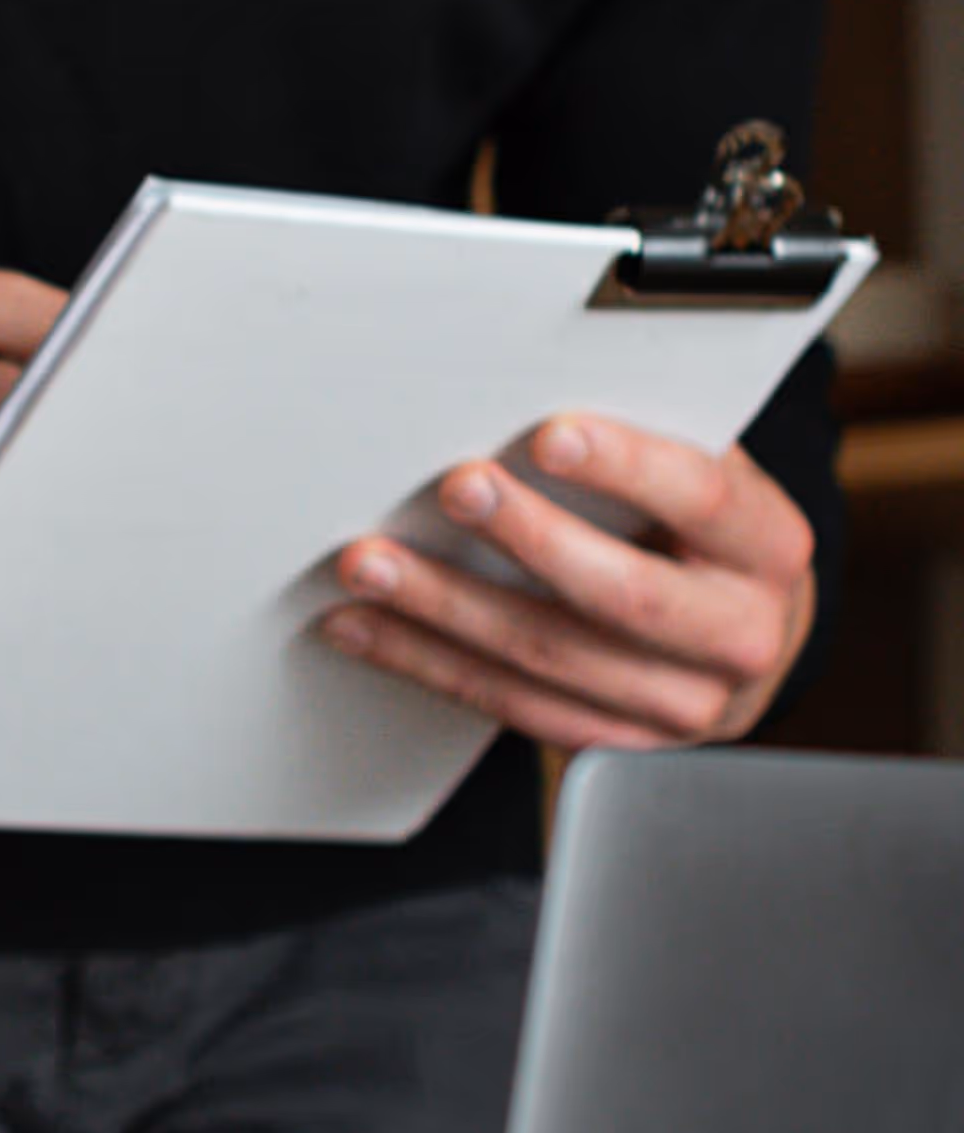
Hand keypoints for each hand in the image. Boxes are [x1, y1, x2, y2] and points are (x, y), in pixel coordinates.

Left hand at [323, 414, 813, 749]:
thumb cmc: (701, 534)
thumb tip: (535, 390)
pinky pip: (510, 703)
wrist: (740, 638)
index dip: (628, 466)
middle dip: (527, 537)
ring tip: (369, 563)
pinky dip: (426, 661)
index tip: (549, 433)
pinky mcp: (618, 742)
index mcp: (768, 547)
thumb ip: (647, 445)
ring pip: (548, 656)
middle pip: (623, 592)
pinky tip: (364, 626)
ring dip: (443, 608)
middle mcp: (741, 634)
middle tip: (453, 488)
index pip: (704, 498)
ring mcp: (683, 703)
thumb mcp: (703, 482)